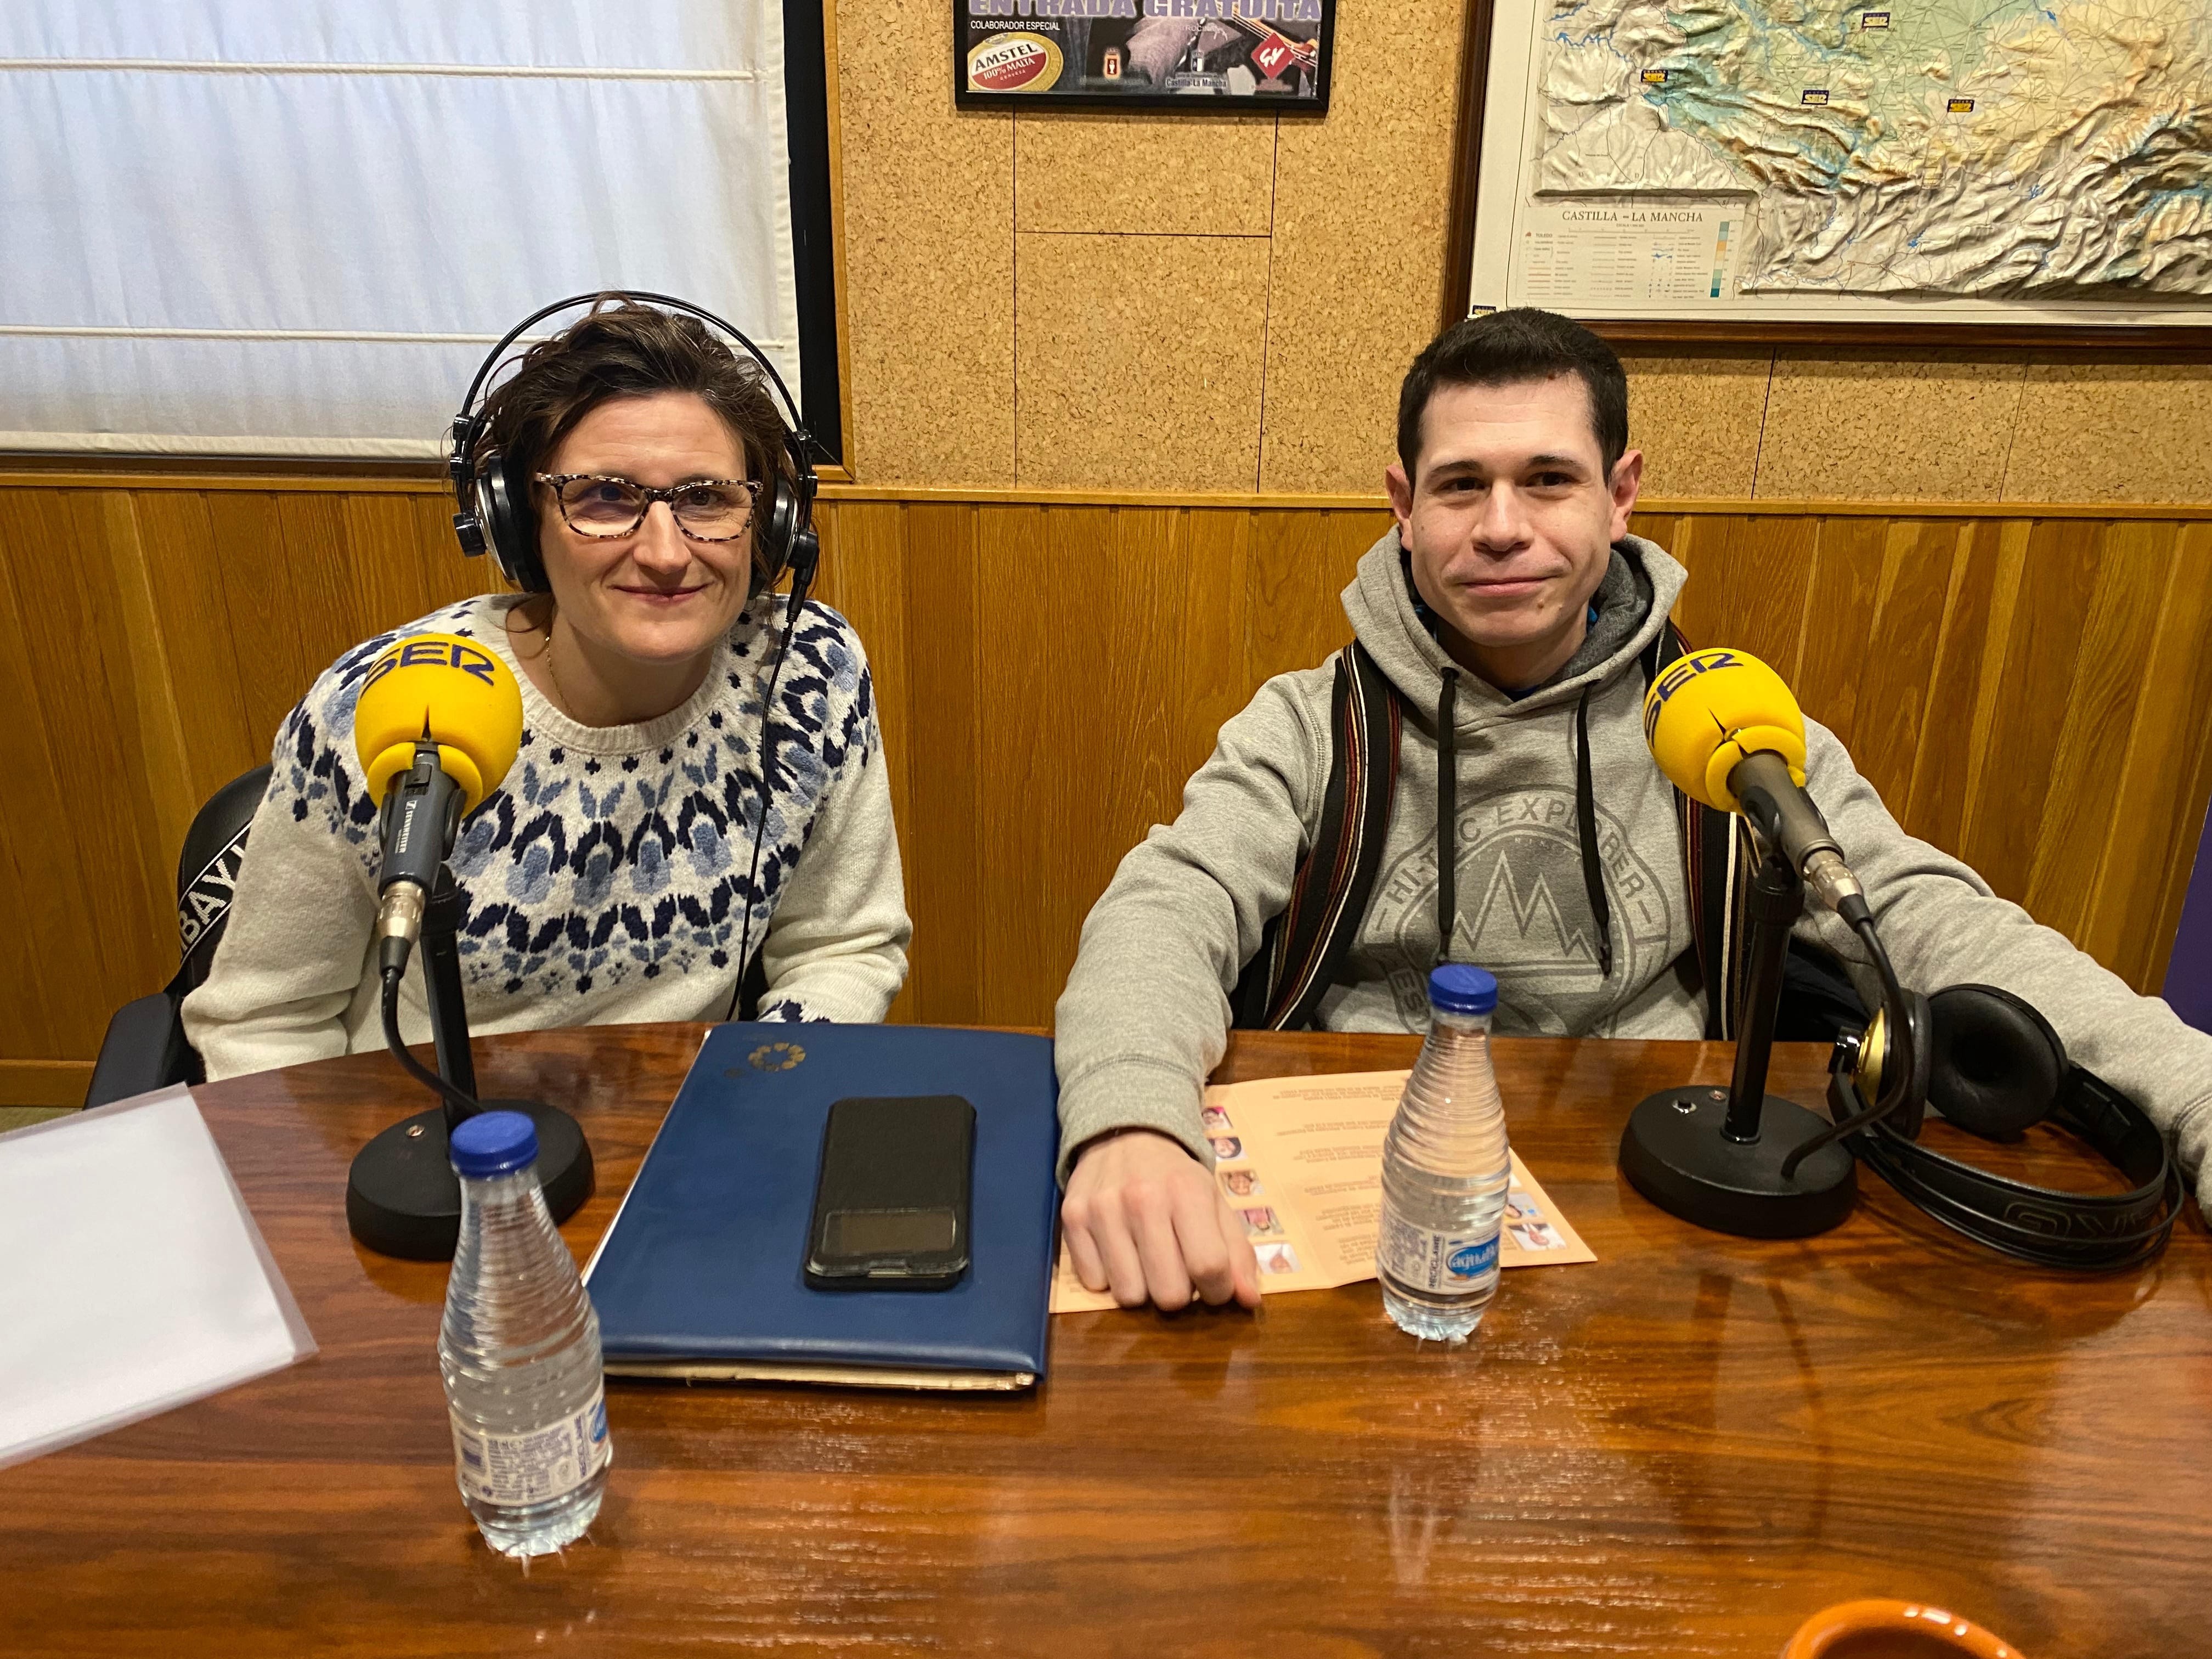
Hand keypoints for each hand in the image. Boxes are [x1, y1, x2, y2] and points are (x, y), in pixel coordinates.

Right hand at [1062, 1129, 1261, 1311]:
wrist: (1124, 1135)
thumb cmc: (1176, 1178)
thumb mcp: (1215, 1203)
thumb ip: (1237, 1253)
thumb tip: (1248, 1300)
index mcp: (1187, 1191)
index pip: (1209, 1267)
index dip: (1218, 1291)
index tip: (1214, 1286)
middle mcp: (1142, 1199)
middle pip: (1168, 1293)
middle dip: (1179, 1293)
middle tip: (1177, 1271)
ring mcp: (1102, 1209)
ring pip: (1128, 1295)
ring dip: (1143, 1288)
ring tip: (1147, 1261)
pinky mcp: (1072, 1218)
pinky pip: (1094, 1283)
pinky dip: (1109, 1277)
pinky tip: (1119, 1251)